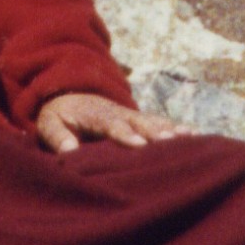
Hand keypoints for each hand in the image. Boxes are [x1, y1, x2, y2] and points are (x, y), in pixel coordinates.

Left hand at [34, 92, 188, 153]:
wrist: (68, 93)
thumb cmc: (58, 114)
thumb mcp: (48, 123)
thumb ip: (56, 136)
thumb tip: (69, 151)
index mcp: (95, 114)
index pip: (113, 125)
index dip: (126, 135)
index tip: (140, 146)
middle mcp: (118, 112)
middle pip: (140, 122)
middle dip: (158, 132)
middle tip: (174, 142)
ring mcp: (131, 114)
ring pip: (154, 121)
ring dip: (172, 129)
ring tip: (192, 138)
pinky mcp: (139, 120)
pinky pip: (160, 123)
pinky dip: (177, 128)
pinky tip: (196, 136)